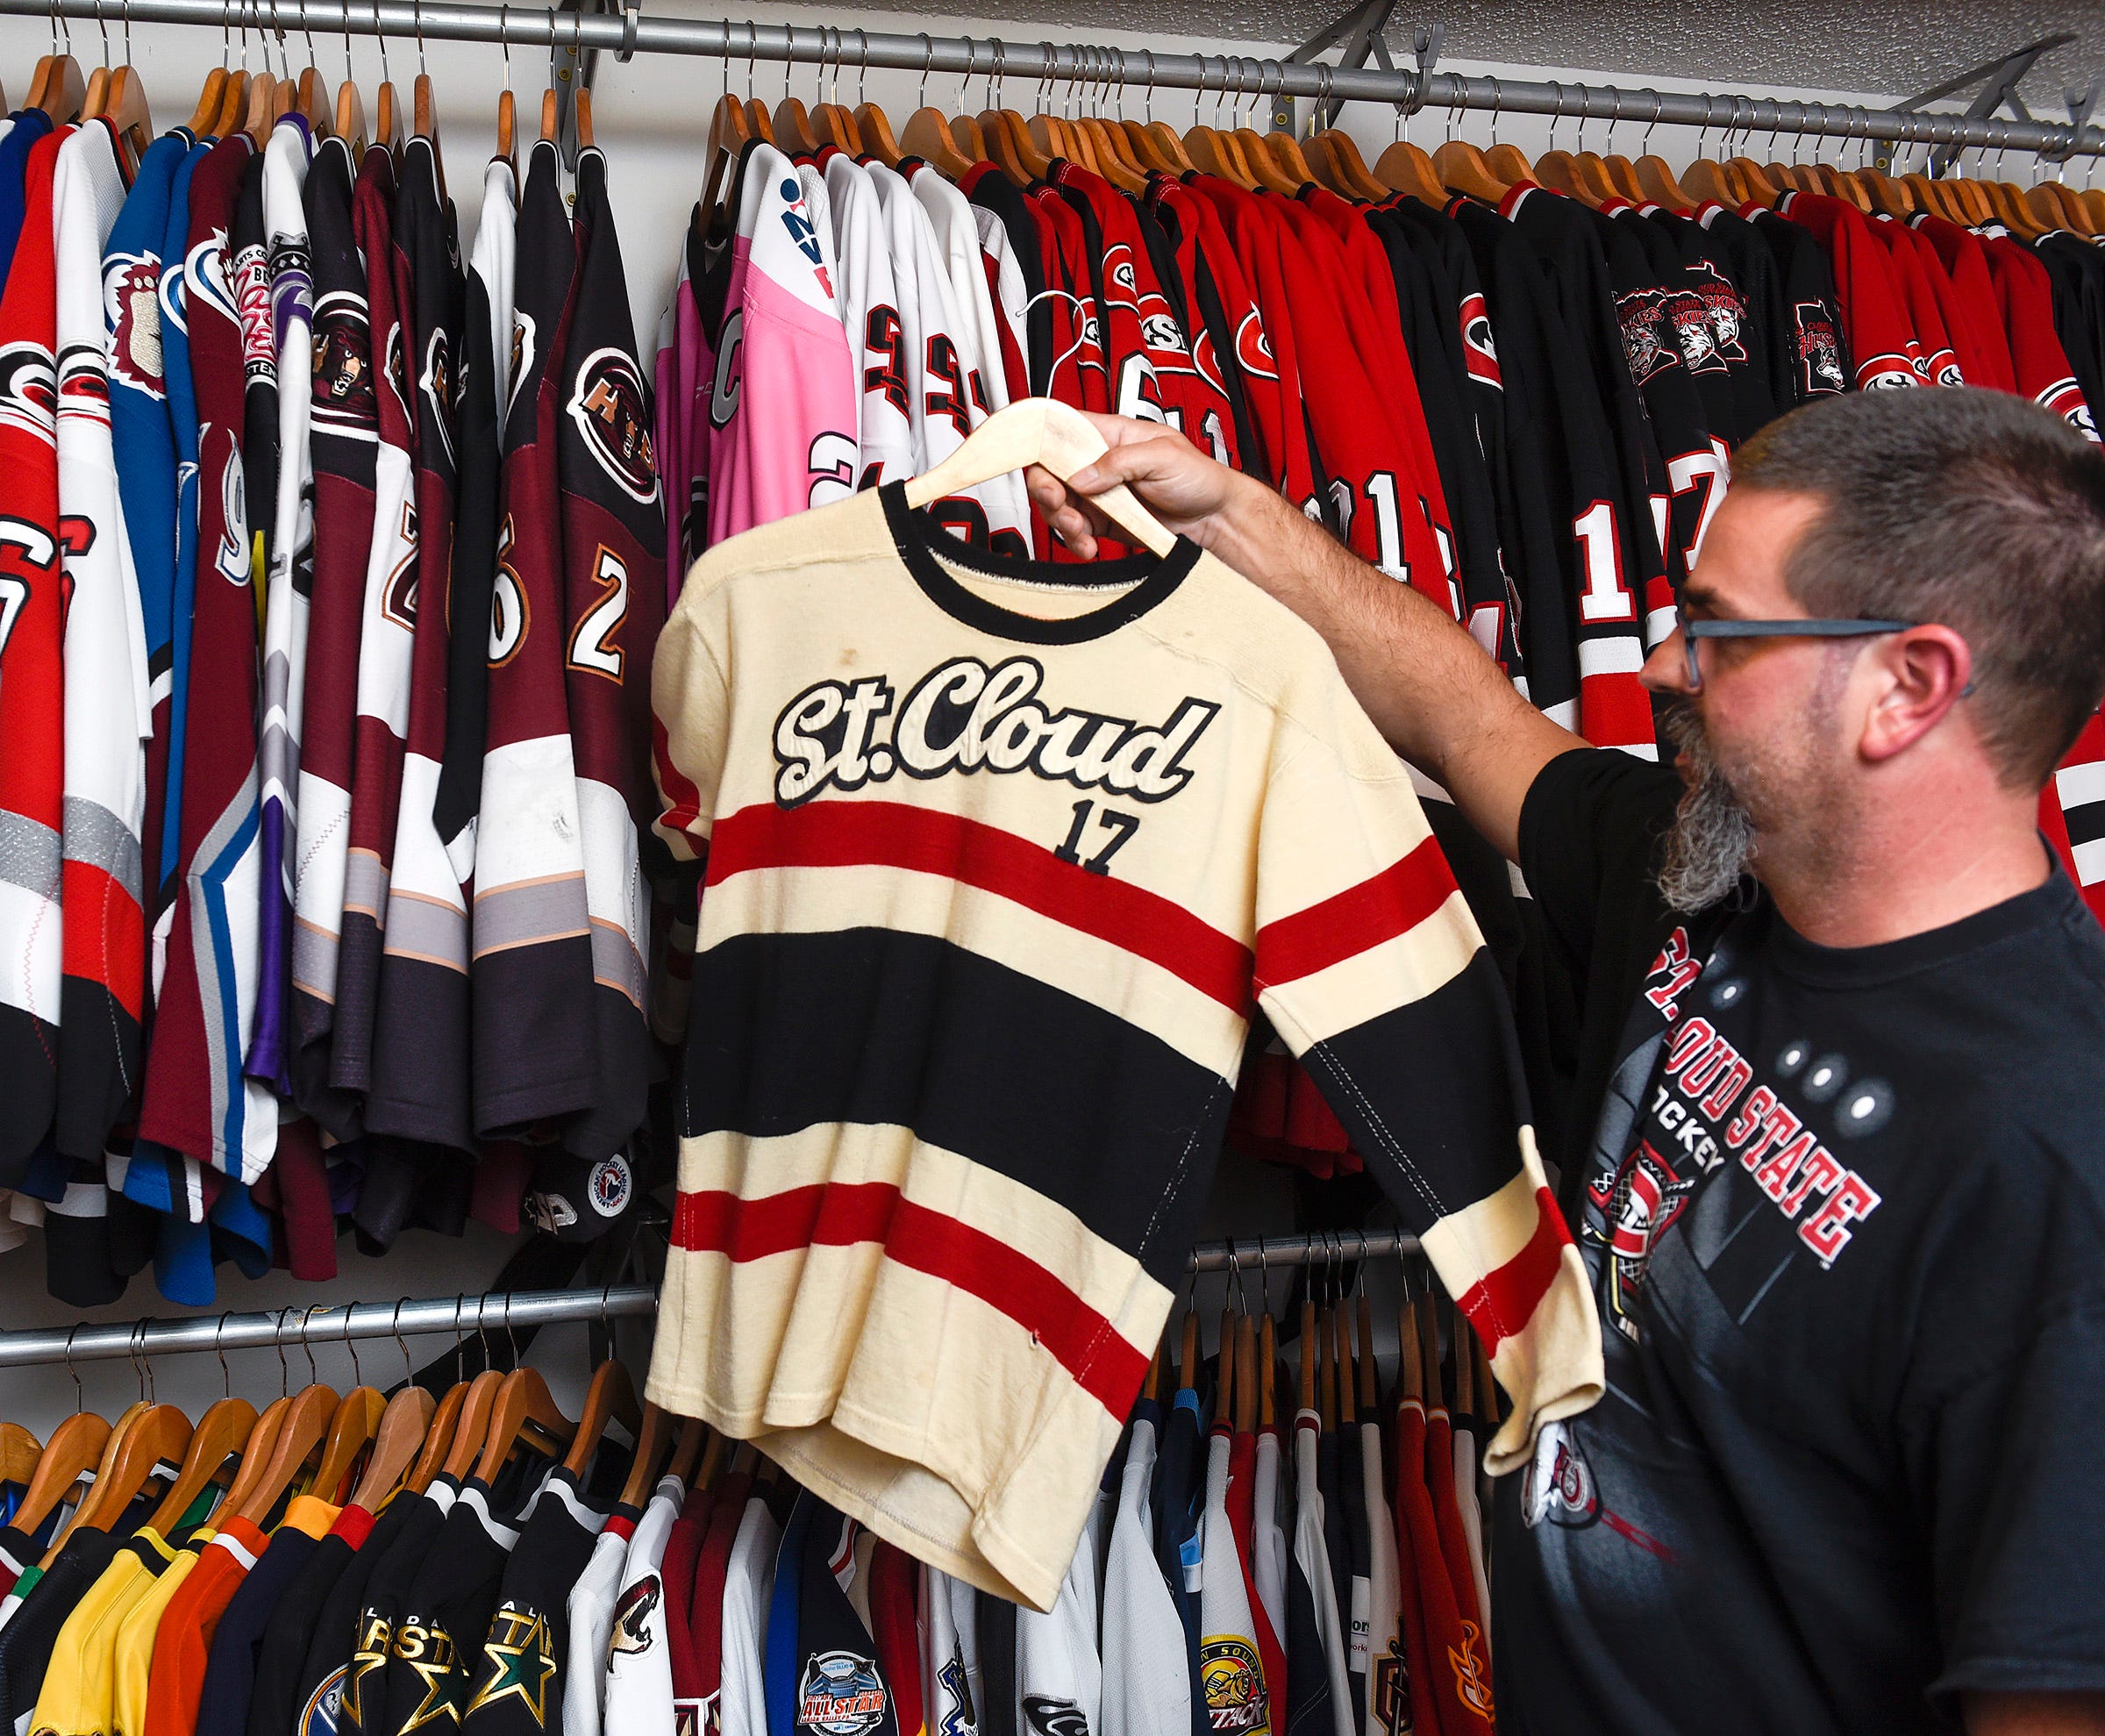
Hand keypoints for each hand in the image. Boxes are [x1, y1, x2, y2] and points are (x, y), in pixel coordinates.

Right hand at [1024, 412, 1254, 558]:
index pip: (1062, 427)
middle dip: (1047, 489)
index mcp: (1110, 434)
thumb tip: (1082, 475)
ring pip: (1059, 504)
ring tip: (1083, 532)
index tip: (1025, 454)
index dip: (1037, 437)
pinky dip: (1076, 541)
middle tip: (1059, 503)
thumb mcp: (1163, 456)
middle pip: (1050, 470)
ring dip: (1062, 520)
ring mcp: (1099, 493)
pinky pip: (1076, 530)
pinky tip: (1089, 546)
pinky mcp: (1104, 521)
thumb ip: (1119, 463)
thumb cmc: (1199, 477)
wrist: (1215, 519)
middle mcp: (1098, 462)